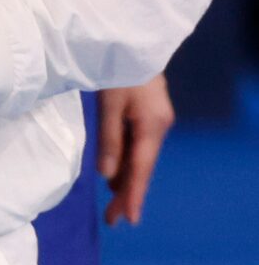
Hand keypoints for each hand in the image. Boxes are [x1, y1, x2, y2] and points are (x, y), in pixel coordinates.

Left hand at [97, 75, 174, 225]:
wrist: (132, 44)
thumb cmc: (118, 71)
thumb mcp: (109, 106)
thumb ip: (109, 141)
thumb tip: (107, 176)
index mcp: (152, 127)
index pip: (141, 169)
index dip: (133, 195)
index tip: (128, 219)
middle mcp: (158, 128)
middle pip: (141, 168)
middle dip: (127, 194)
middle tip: (113, 220)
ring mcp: (155, 122)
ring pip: (140, 158)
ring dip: (126, 180)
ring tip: (113, 205)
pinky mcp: (148, 116)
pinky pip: (137, 147)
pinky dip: (126, 163)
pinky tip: (116, 176)